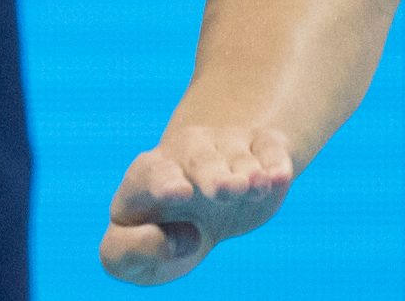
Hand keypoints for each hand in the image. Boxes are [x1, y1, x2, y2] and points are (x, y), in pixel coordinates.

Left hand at [100, 126, 295, 285]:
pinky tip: (279, 176)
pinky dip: (275, 162)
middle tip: (225, 189)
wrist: (201, 212)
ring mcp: (223, 151)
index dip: (165, 183)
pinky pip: (268, 150)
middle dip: (211, 173)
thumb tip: (173, 240)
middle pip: (198, 159)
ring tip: (253, 186)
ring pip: (236, 156)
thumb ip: (129, 252)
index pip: (152, 175)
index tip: (180, 193)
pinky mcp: (258, 152)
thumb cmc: (158, 236)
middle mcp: (185, 156)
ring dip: (246, 172)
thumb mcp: (126, 255)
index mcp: (147, 178)